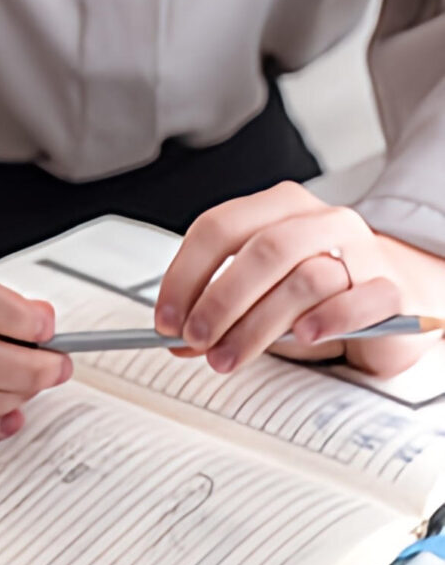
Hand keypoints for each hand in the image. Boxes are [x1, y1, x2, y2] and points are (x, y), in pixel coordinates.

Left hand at [157, 182, 444, 376]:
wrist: (398, 292)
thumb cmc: (320, 290)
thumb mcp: (261, 293)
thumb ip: (219, 308)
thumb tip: (174, 337)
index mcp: (278, 208)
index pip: (218, 228)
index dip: (185, 274)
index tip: (167, 317)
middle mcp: (320, 221)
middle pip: (260, 250)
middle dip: (218, 301)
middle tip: (195, 339)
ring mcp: (362, 251)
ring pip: (306, 279)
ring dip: (257, 325)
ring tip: (229, 356)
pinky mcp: (393, 288)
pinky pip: (361, 299)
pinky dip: (329, 319)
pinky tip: (306, 336)